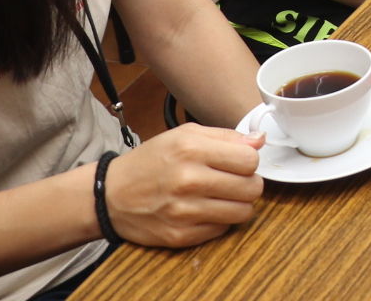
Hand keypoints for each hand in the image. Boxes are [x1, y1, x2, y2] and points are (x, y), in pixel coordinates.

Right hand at [102, 124, 264, 249]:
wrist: (110, 195)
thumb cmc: (151, 161)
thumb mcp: (184, 135)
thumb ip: (225, 137)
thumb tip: (260, 141)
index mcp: (191, 149)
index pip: (250, 160)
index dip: (249, 162)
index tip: (239, 163)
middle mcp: (188, 180)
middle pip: (252, 188)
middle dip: (248, 184)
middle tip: (234, 181)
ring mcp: (184, 211)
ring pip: (243, 212)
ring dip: (238, 205)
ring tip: (223, 197)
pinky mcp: (180, 235)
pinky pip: (222, 230)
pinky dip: (219, 220)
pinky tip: (205, 210)